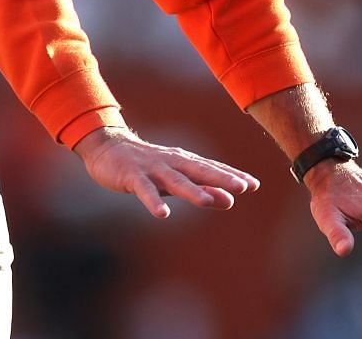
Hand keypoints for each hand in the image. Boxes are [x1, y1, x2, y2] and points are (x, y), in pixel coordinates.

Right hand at [73, 126, 260, 218]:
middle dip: (221, 178)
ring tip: (208, 201)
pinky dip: (153, 201)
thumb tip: (230, 200)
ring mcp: (152, 168)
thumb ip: (201, 189)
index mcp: (183, 162)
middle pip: (199, 171)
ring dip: (191, 190)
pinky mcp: (133, 176)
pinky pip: (144, 190)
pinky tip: (162, 214)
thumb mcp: (175, 179)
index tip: (254, 184)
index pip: (211, 169)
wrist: (107, 148)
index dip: (232, 175)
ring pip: (175, 180)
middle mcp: (172, 163)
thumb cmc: (147, 167)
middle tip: (243, 186)